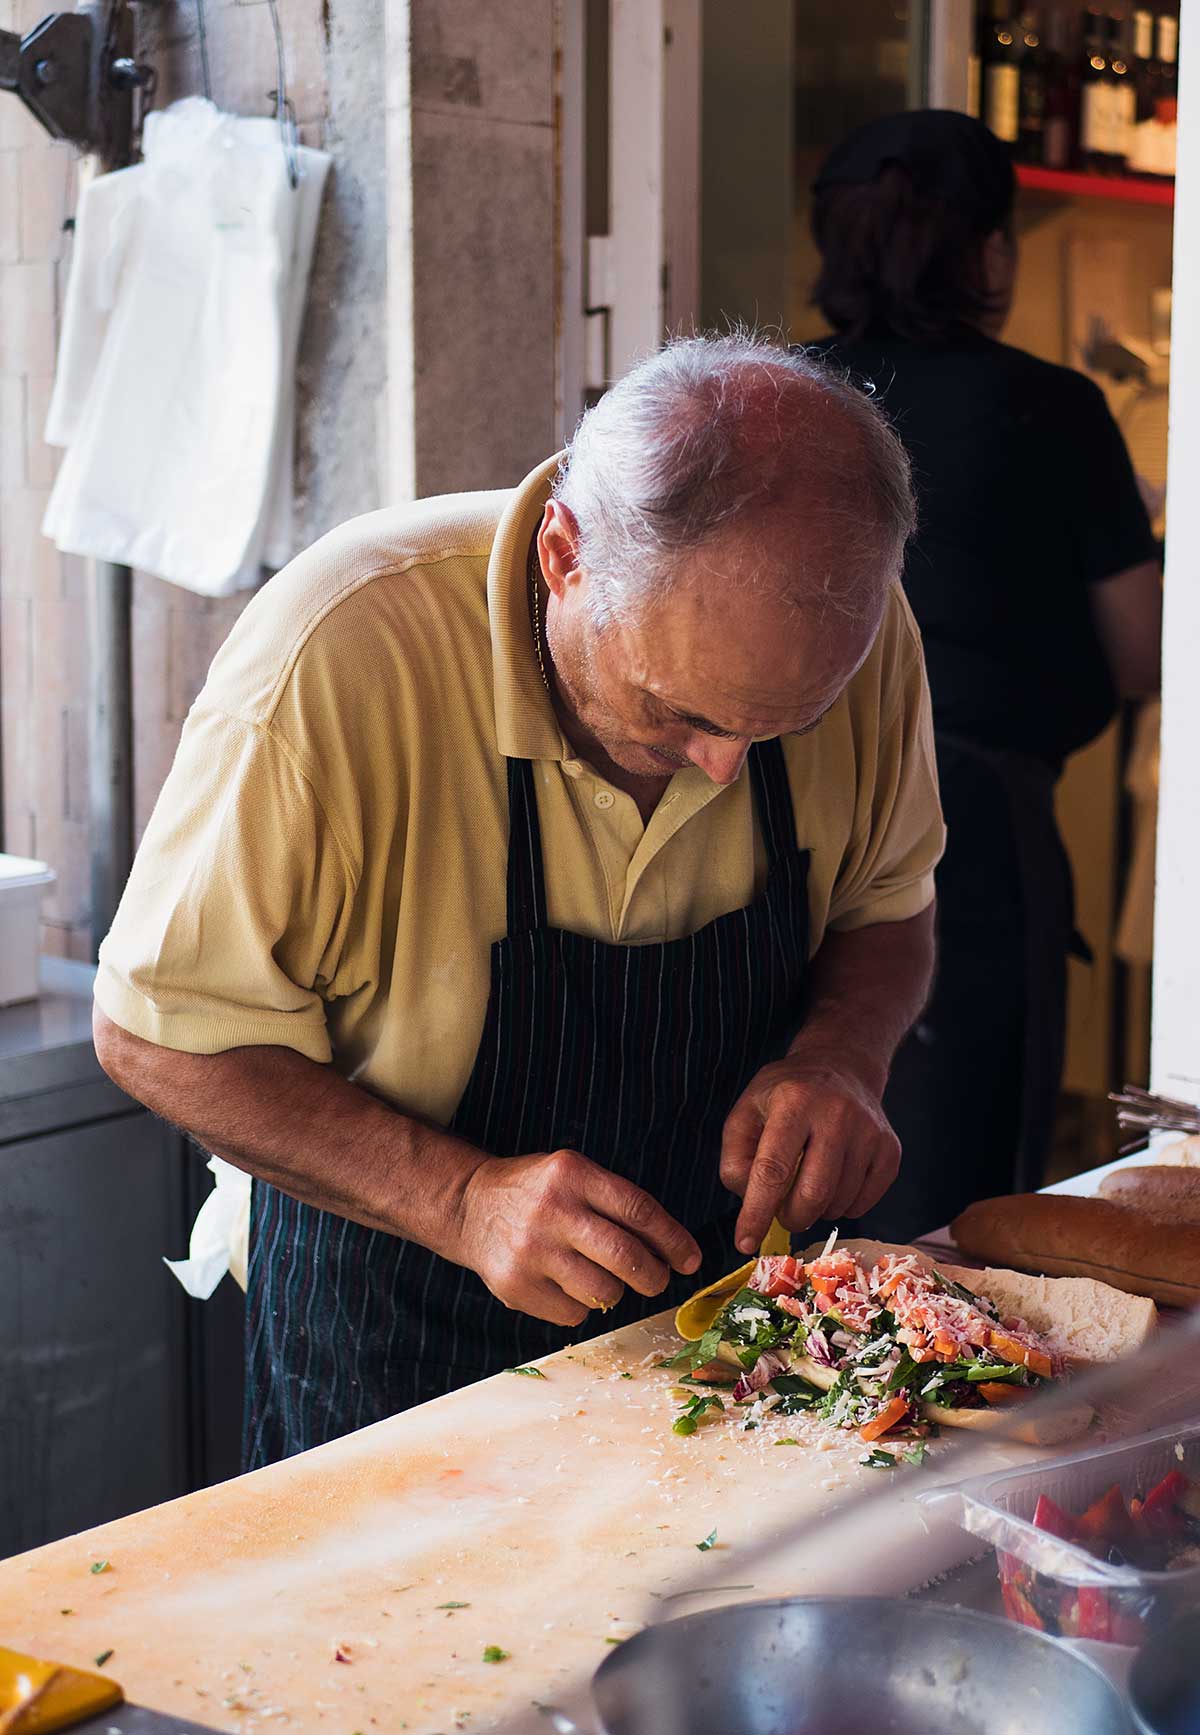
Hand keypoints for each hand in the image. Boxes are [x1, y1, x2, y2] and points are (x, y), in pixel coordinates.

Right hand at [457, 1149, 701, 1326]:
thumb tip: (673, 1250)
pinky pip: (574, 1313)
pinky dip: (582, 1306)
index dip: (673, 1240)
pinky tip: (567, 1285)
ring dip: (616, 1292)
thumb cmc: (537, 1192)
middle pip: (626, 1257)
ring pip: (604, 1292)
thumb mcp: (573, 1174)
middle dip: (655, 1277)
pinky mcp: (516, 1287)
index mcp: (573, 1174)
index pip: (639, 1211)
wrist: (470, 1207)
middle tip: (658, 1279)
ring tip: (602, 1277)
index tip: (690, 1260)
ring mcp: (531, 1252)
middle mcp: (552, 1211)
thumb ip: (616, 1203)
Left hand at [719, 1056, 900, 1254]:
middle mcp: (836, 1114)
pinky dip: (841, 1206)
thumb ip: (736, 1156)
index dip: (757, 1212)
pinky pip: (862, 1204)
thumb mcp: (747, 1110)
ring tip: (808, 1183)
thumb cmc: (787, 1094)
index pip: (773, 1169)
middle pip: (812, 1194)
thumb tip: (748, 1200)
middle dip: (790, 1217)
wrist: (842, 1065)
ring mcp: (869, 1132)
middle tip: (783, 1211)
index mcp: (794, 1101)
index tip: (745, 1242)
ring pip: (838, 1204)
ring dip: (816, 1210)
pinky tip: (833, 1181)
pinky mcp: (890, 1150)